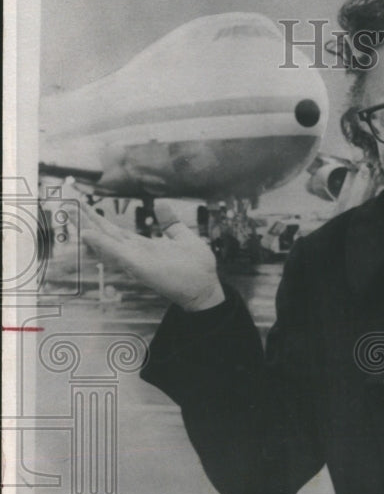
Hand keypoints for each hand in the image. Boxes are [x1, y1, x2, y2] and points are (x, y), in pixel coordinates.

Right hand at [80, 201, 224, 311]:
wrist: (206, 290)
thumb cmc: (197, 268)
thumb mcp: (184, 237)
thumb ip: (170, 222)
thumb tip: (161, 202)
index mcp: (143, 246)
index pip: (115, 230)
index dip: (98, 218)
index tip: (81, 203)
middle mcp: (136, 253)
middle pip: (106, 234)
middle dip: (86, 219)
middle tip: (67, 203)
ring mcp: (137, 260)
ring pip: (107, 242)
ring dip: (88, 229)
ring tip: (70, 214)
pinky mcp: (142, 268)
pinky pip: (120, 254)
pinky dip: (104, 245)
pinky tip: (88, 234)